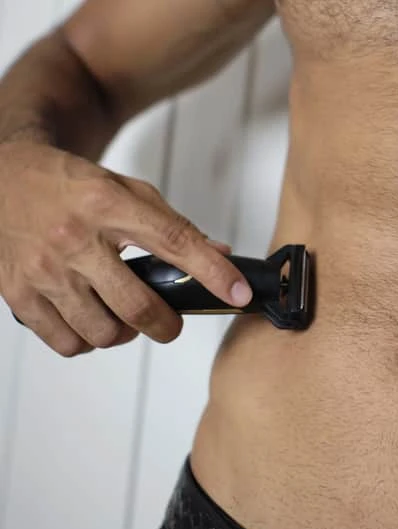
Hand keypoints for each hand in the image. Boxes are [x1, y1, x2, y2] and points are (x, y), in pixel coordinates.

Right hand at [0, 141, 252, 356]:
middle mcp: (75, 238)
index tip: (239, 293)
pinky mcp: (18, 294)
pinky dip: (89, 341)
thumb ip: (171, 223)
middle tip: (170, 322)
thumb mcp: (124, 189)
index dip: (213, 272)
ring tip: (121, 315)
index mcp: (107, 204)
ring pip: (104, 333)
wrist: (0, 180)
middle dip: (167, 326)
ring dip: (125, 334)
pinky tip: (89, 319)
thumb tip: (219, 255)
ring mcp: (44, 270)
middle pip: (139, 307)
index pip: (174, 241)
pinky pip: (68, 343)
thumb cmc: (69, 185)